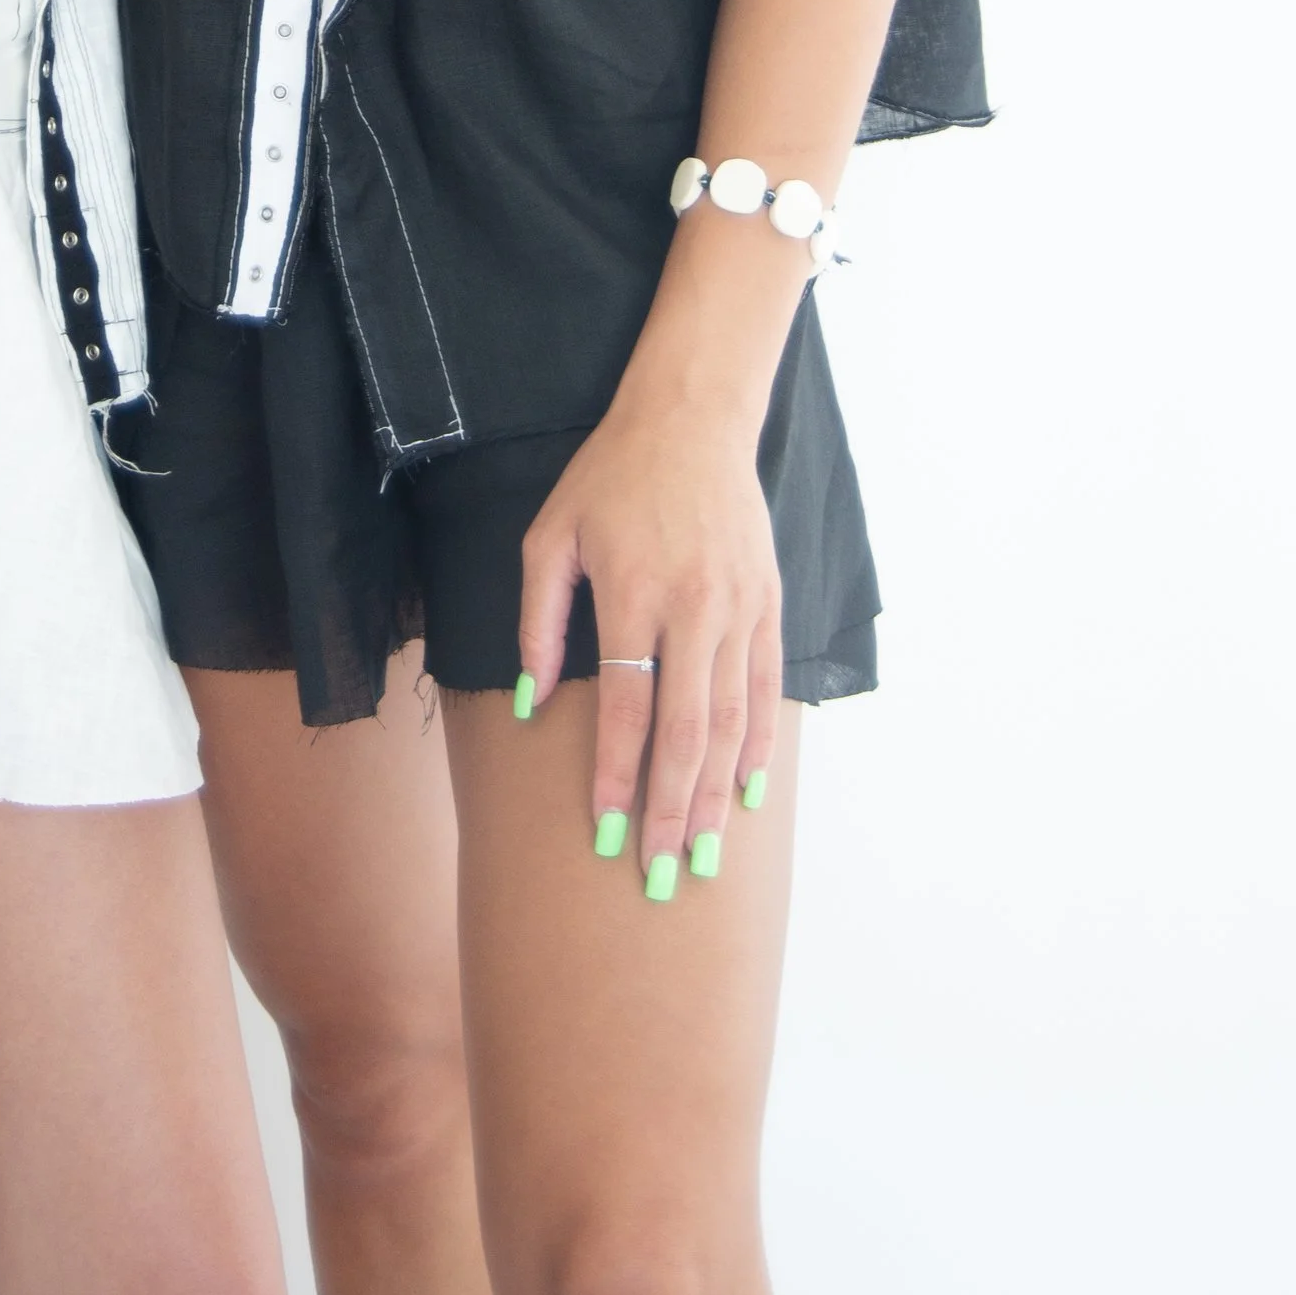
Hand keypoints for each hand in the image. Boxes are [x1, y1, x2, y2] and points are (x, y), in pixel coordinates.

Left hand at [516, 385, 781, 887]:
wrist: (691, 420)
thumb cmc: (609, 478)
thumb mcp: (551, 534)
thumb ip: (537, 620)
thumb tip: (528, 701)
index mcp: (632, 591)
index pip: (627, 703)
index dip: (618, 774)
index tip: (607, 833)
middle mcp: (693, 605)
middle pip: (686, 728)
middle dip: (673, 809)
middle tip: (662, 874)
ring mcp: (738, 607)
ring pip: (732, 719)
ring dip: (717, 792)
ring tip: (704, 854)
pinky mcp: (767, 603)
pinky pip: (765, 687)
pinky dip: (758, 745)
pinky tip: (745, 791)